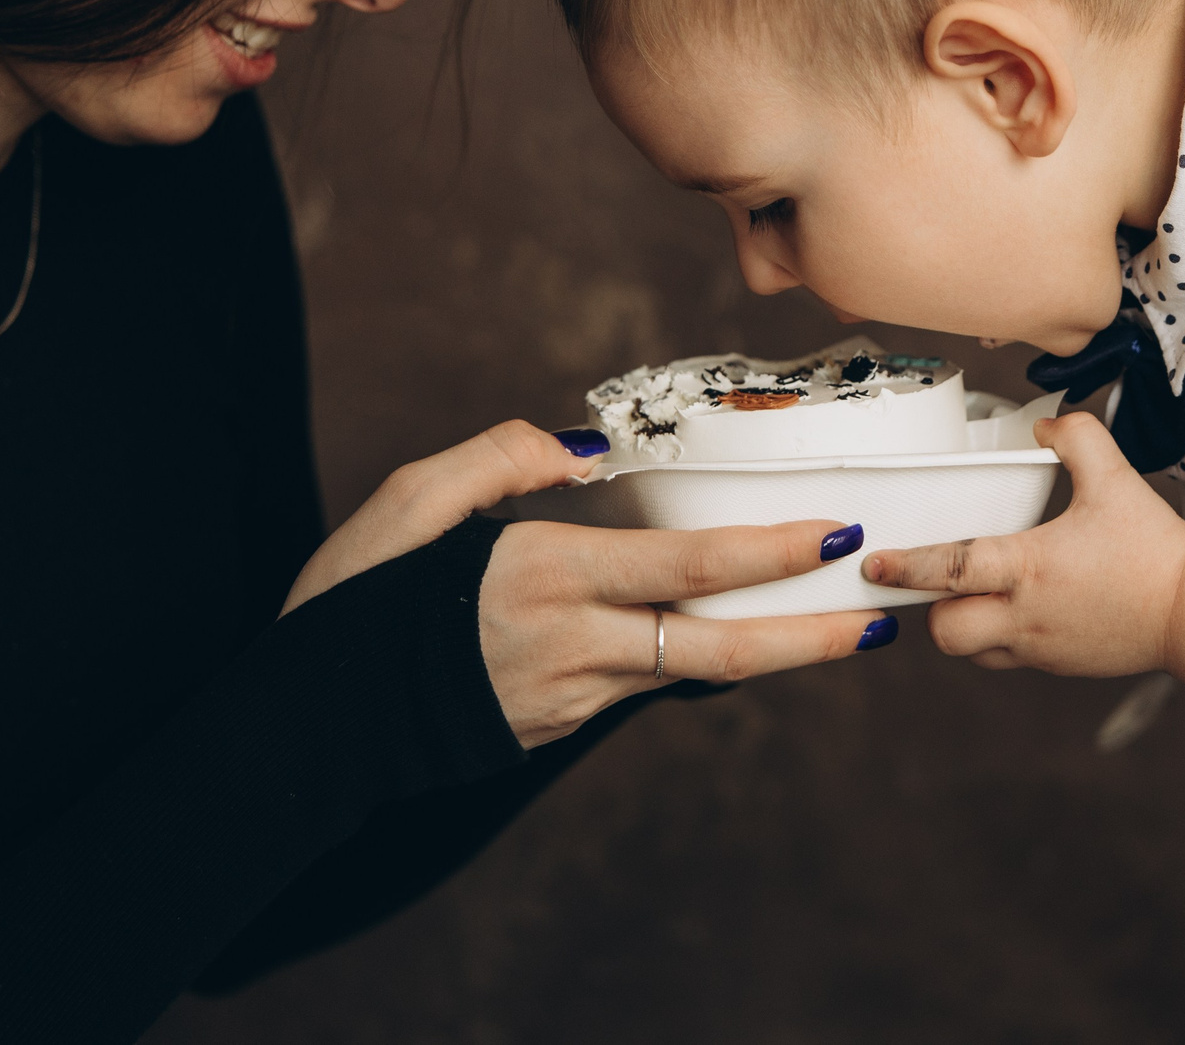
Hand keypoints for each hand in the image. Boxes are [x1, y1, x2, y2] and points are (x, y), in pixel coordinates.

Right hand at [283, 420, 889, 746]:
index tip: (837, 535)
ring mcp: (568, 699)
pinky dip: (698, 661)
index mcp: (542, 578)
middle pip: (717, 649)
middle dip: (810, 636)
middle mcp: (570, 647)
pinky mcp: (556, 727)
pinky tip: (733, 634)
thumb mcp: (407, 506)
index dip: (769, 554)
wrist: (303, 731)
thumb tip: (582, 454)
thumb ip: (497, 461)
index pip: (685, 566)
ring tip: (836, 624)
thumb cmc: (350, 607)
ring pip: (692, 675)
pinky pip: (645, 687)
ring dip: (768, 652)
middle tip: (881, 617)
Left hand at [860, 411, 1184, 675]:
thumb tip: (1044, 427)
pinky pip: (1007, 660)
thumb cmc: (1153, 547)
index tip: (876, 564)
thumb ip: (1077, 439)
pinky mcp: (1058, 665)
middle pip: (947, 630)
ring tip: (974, 596)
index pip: (951, 569)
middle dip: (931, 609)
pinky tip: (1015, 611)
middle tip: (935, 581)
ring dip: (962, 627)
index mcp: (1030, 567)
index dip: (908, 567)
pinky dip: (997, 640)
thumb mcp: (1115, 478)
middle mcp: (1026, 615)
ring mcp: (1041, 648)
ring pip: (972, 652)